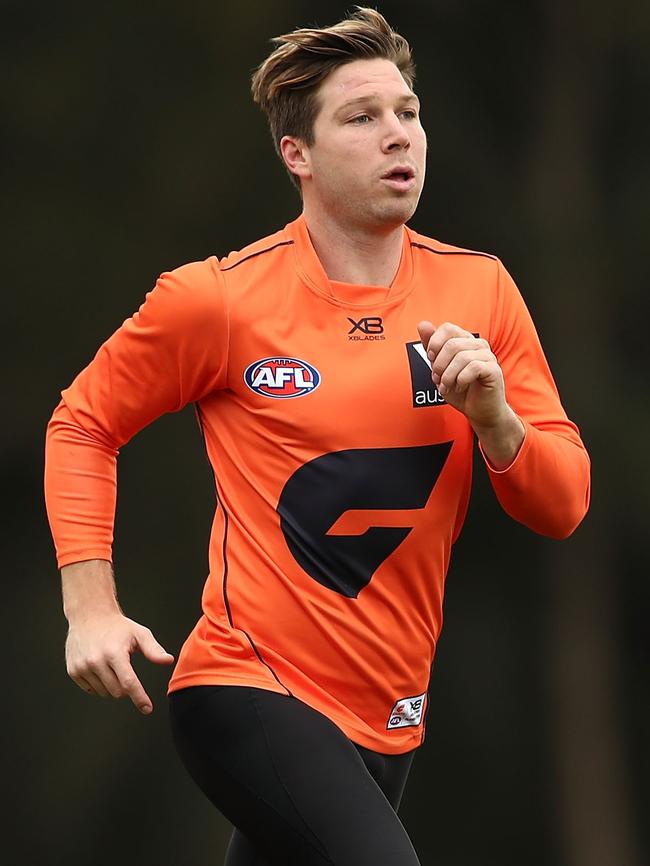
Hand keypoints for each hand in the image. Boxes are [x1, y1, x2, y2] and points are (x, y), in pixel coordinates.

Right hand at [65, 612, 173, 713]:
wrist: (89, 615)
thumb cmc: (117, 626)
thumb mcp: (139, 634)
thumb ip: (153, 650)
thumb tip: (168, 661)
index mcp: (114, 653)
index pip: (129, 683)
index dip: (139, 698)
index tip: (147, 709)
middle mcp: (96, 661)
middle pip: (118, 692)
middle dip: (126, 687)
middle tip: (125, 669)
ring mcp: (82, 667)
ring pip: (104, 693)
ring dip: (112, 685)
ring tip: (110, 664)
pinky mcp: (73, 671)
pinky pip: (90, 690)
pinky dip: (99, 684)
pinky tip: (99, 667)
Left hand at [417, 320, 524, 467]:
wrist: (479, 412)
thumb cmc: (461, 391)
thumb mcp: (440, 369)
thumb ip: (431, 347)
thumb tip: (422, 323)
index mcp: (466, 340)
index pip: (447, 328)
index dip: (434, 344)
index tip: (431, 360)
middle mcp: (479, 344)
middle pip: (452, 344)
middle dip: (439, 364)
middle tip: (437, 379)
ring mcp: (488, 356)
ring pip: (461, 356)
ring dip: (448, 376)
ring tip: (446, 387)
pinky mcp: (493, 370)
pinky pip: (473, 367)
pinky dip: (460, 380)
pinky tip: (459, 387)